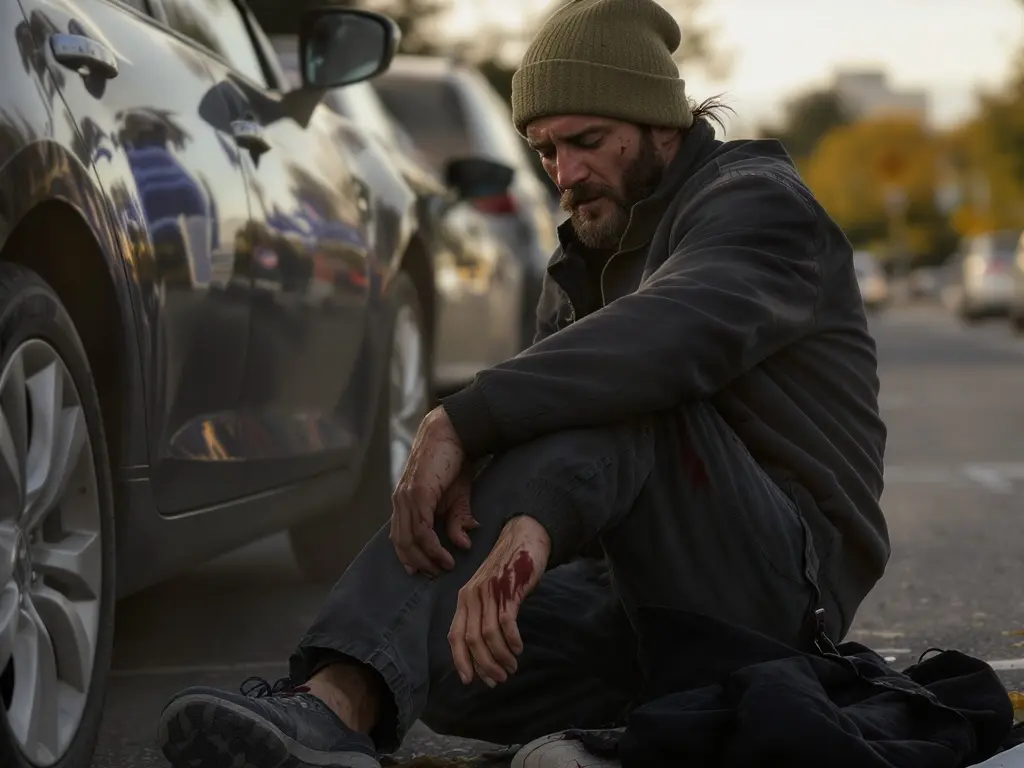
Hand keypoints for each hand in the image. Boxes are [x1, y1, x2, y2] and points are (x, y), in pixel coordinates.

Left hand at [391, 407, 466, 575]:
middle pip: (401, 542)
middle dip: (418, 562)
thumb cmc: (454, 462)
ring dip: (427, 558)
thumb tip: (463, 544)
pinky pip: (421, 529)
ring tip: (444, 567)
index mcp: (405, 501)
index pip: (399, 535)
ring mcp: (406, 497)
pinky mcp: (418, 494)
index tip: (421, 572)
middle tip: (435, 576)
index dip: (408, 556)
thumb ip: (457, 521)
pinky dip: (432, 546)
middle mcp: (400, 501)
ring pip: (410, 539)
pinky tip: (446, 555)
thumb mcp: (458, 497)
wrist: (454, 432)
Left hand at [448, 516, 550, 687]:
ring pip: (488, 634)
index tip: (471, 680)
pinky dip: (511, 639)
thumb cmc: (506, 569)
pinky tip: (518, 648)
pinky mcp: (508, 589)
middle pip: (472, 640)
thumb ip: (482, 614)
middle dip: (484, 665)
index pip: (455, 636)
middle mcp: (472, 596)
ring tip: (511, 667)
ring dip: (500, 656)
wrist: (523, 538)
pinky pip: (506, 621)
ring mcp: (490, 592)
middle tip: (499, 678)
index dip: (461, 660)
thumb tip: (483, 650)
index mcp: (464, 599)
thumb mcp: (487, 591)